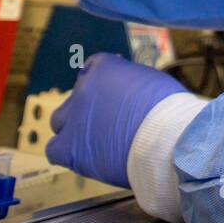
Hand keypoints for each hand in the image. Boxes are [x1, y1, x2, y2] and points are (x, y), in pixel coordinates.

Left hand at [47, 53, 187, 187]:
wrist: (166, 141)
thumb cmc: (169, 111)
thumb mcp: (151, 81)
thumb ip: (130, 82)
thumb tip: (126, 90)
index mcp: (104, 67)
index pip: (92, 69)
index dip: (103, 84)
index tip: (113, 94)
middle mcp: (83, 88)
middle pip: (76, 95)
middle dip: (87, 105)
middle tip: (106, 120)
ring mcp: (74, 118)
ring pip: (60, 121)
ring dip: (73, 127)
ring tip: (94, 140)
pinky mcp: (70, 148)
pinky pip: (54, 149)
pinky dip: (65, 151)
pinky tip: (81, 155)